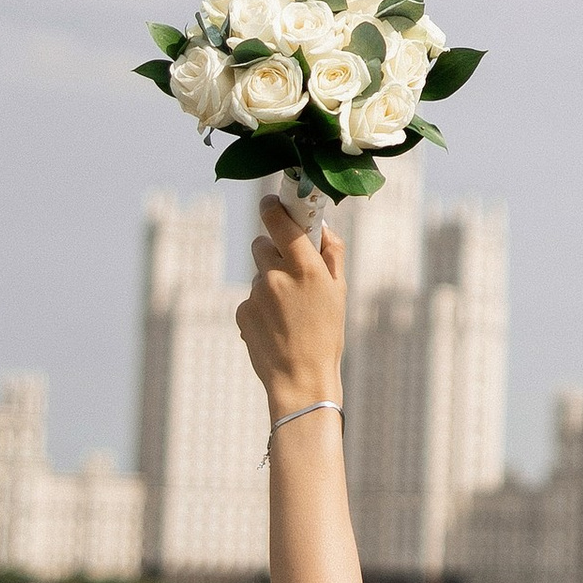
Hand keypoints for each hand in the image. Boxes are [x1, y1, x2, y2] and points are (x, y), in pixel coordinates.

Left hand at [236, 197, 346, 416]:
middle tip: (289, 270)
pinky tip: (276, 326)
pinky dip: (261, 306)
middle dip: (273, 251)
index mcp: (306, 267)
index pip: (280, 221)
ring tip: (288, 311)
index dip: (273, 206)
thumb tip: (321, 227)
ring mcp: (256, 295)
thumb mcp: (340, 292)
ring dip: (269, 282)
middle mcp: (277, 276)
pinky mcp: (242, 312)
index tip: (271, 202)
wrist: (300, 380)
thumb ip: (332, 253)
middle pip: (262, 244)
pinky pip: (251, 298)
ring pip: (258, 274)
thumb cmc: (327, 335)